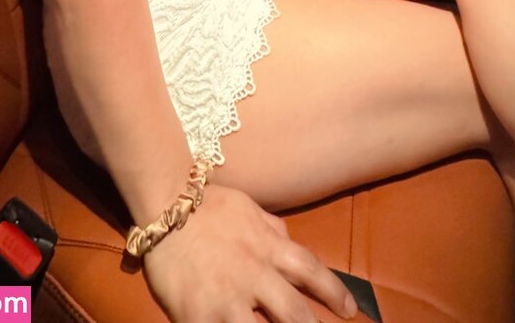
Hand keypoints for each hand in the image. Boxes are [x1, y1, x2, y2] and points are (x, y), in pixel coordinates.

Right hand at [142, 184, 357, 321]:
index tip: (350, 310)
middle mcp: (254, 274)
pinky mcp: (198, 315)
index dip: (334, 293)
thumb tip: (289, 242)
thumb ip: (272, 229)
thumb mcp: (248, 208)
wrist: (165, 203)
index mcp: (268, 246)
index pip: (311, 270)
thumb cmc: (208, 204)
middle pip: (294, 312)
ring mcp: (227, 298)